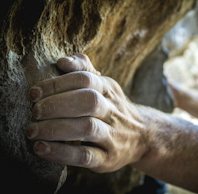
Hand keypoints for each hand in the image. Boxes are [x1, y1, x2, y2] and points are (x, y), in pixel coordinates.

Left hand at [27, 54, 146, 172]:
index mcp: (109, 89)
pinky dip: (61, 152)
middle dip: (57, 105)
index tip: (34, 93)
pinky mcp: (108, 158)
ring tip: (32, 131)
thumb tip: (62, 61)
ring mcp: (113, 136)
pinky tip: (41, 148)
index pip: (85, 79)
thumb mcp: (105, 86)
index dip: (58, 84)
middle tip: (35, 112)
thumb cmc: (113, 108)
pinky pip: (86, 155)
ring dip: (56, 128)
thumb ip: (84, 70)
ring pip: (87, 128)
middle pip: (89, 101)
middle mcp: (113, 110)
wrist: (143, 137)